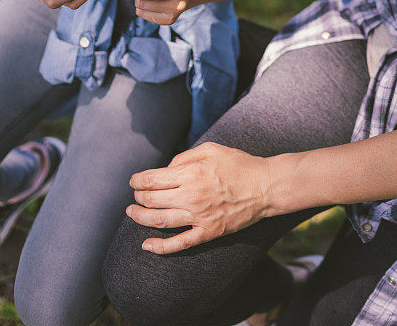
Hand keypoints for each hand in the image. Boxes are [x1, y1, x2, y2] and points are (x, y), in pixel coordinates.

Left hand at [126, 142, 271, 253]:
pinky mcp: (208, 232)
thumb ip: (185, 156)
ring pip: (159, 221)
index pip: (152, 179)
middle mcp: (191, 195)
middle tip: (134, 195)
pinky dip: (160, 247)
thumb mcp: (211, 148)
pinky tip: (146, 245)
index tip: (134, 181)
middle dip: (138, 197)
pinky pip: (180, 244)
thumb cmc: (239, 164)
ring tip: (131, 213)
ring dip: (140, 218)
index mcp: (190, 173)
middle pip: (152, 200)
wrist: (265, 187)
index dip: (138, 180)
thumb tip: (167, 169)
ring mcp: (199, 216)